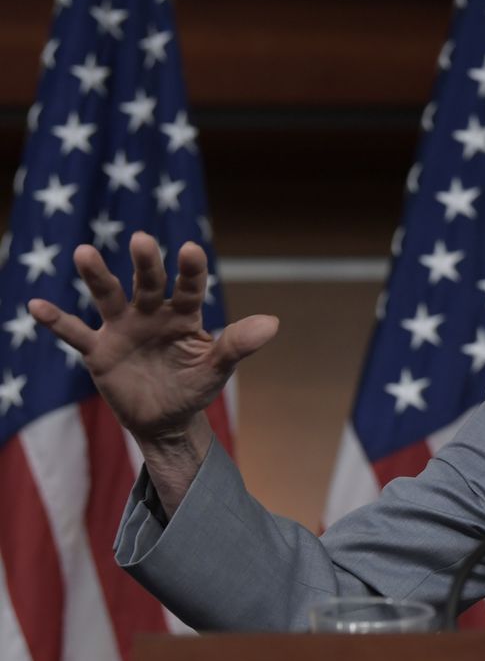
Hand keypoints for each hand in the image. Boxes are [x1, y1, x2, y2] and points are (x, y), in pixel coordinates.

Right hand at [28, 232, 276, 509]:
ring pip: (108, 296)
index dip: (190, 270)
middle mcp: (152, 313)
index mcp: (185, 315)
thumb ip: (238, 345)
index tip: (190, 249)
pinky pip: (75, 333)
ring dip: (97, 276)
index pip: (190, 288)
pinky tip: (35, 305)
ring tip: (83, 252)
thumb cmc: (194, 387)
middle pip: (147, 283)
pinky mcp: (99, 350)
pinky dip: (57, 321)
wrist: (165, 419)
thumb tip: (273, 324)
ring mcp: (123, 328)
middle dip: (145, 264)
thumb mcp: (216, 369)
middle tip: (141, 240)